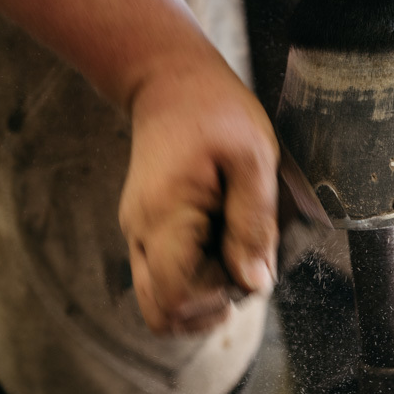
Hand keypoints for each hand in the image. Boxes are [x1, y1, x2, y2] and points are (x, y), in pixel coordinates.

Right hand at [119, 61, 278, 334]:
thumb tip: (255, 283)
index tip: (247, 265)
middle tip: (242, 267)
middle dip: (209, 307)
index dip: (218, 297)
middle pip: (161, 312)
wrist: (170, 81)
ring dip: (201, 296)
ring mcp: (138, 233)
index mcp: (165, 216)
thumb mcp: (252, 159)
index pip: (177, 297)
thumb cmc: (215, 111)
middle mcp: (140, 232)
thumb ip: (254, 224)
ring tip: (232, 254)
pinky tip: (220, 241)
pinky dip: (193, 277)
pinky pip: (163, 276)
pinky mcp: (145, 230)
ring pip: (159, 301)